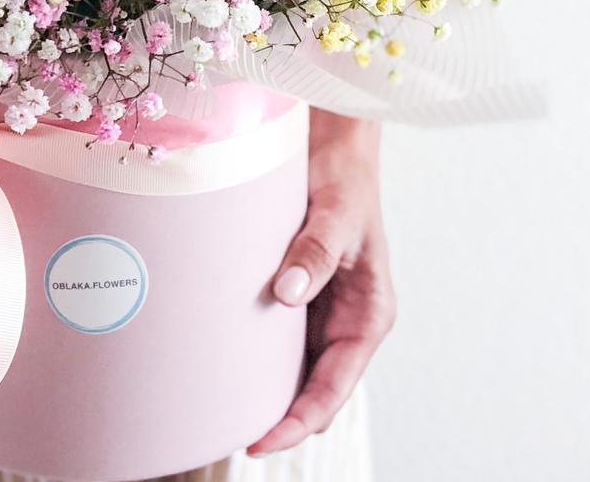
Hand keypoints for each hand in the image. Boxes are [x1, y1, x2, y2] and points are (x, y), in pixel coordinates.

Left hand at [248, 108, 395, 455]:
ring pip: (293, 367)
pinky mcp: (299, 291)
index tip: (262, 441)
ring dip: (265, 388)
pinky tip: (225, 360)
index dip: (300, 421)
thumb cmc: (345, 181)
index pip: (334, 387)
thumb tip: (289, 292)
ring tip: (221, 408)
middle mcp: (346, 320)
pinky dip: (255, 354)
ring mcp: (322, 308)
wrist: (334, 148)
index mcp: (368, 315)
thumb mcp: (337, 215)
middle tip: (227, 432)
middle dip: (279, 416)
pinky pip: (277, 336)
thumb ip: (316, 253)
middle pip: (313, 388)